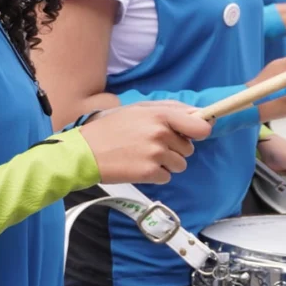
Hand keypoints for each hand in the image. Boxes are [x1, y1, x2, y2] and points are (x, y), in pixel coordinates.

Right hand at [79, 101, 211, 184]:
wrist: (85, 151)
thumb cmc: (111, 127)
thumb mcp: (139, 108)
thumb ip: (169, 109)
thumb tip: (197, 114)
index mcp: (161, 115)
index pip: (200, 127)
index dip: (201, 132)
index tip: (196, 135)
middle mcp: (161, 133)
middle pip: (189, 148)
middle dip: (175, 149)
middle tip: (151, 144)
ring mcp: (156, 154)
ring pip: (180, 164)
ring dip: (167, 163)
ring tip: (143, 155)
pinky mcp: (149, 173)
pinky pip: (167, 177)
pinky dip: (156, 175)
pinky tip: (138, 166)